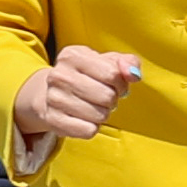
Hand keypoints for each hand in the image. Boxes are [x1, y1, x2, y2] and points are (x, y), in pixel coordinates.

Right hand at [16, 45, 141, 155]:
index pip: (113, 74)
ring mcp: (53, 98)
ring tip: (93, 106)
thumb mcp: (107, 62)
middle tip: (104, 98)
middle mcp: (59, 75)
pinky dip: (92, 128)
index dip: (121, 83)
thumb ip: (128, 63)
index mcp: (72, 56)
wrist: (52, 94)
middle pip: (107, 96)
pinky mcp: (53, 120)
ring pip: (100, 115)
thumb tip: (133, 74)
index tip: (115, 84)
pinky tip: (84, 118)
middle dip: (112, 99)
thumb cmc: (87, 76)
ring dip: (103, 114)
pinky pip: (88, 131)